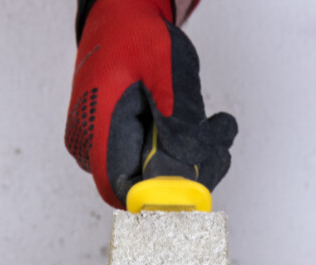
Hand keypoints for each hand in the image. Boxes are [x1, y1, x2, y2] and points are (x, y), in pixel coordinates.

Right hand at [65, 0, 236, 208]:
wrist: (122, 19)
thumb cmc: (136, 35)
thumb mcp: (164, 67)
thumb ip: (177, 116)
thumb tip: (190, 160)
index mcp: (95, 128)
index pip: (125, 189)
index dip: (163, 193)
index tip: (197, 174)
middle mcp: (95, 147)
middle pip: (147, 188)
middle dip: (192, 170)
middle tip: (220, 141)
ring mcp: (109, 150)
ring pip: (158, 179)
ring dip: (197, 160)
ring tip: (219, 128)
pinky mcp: (126, 148)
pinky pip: (159, 164)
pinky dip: (189, 152)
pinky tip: (208, 130)